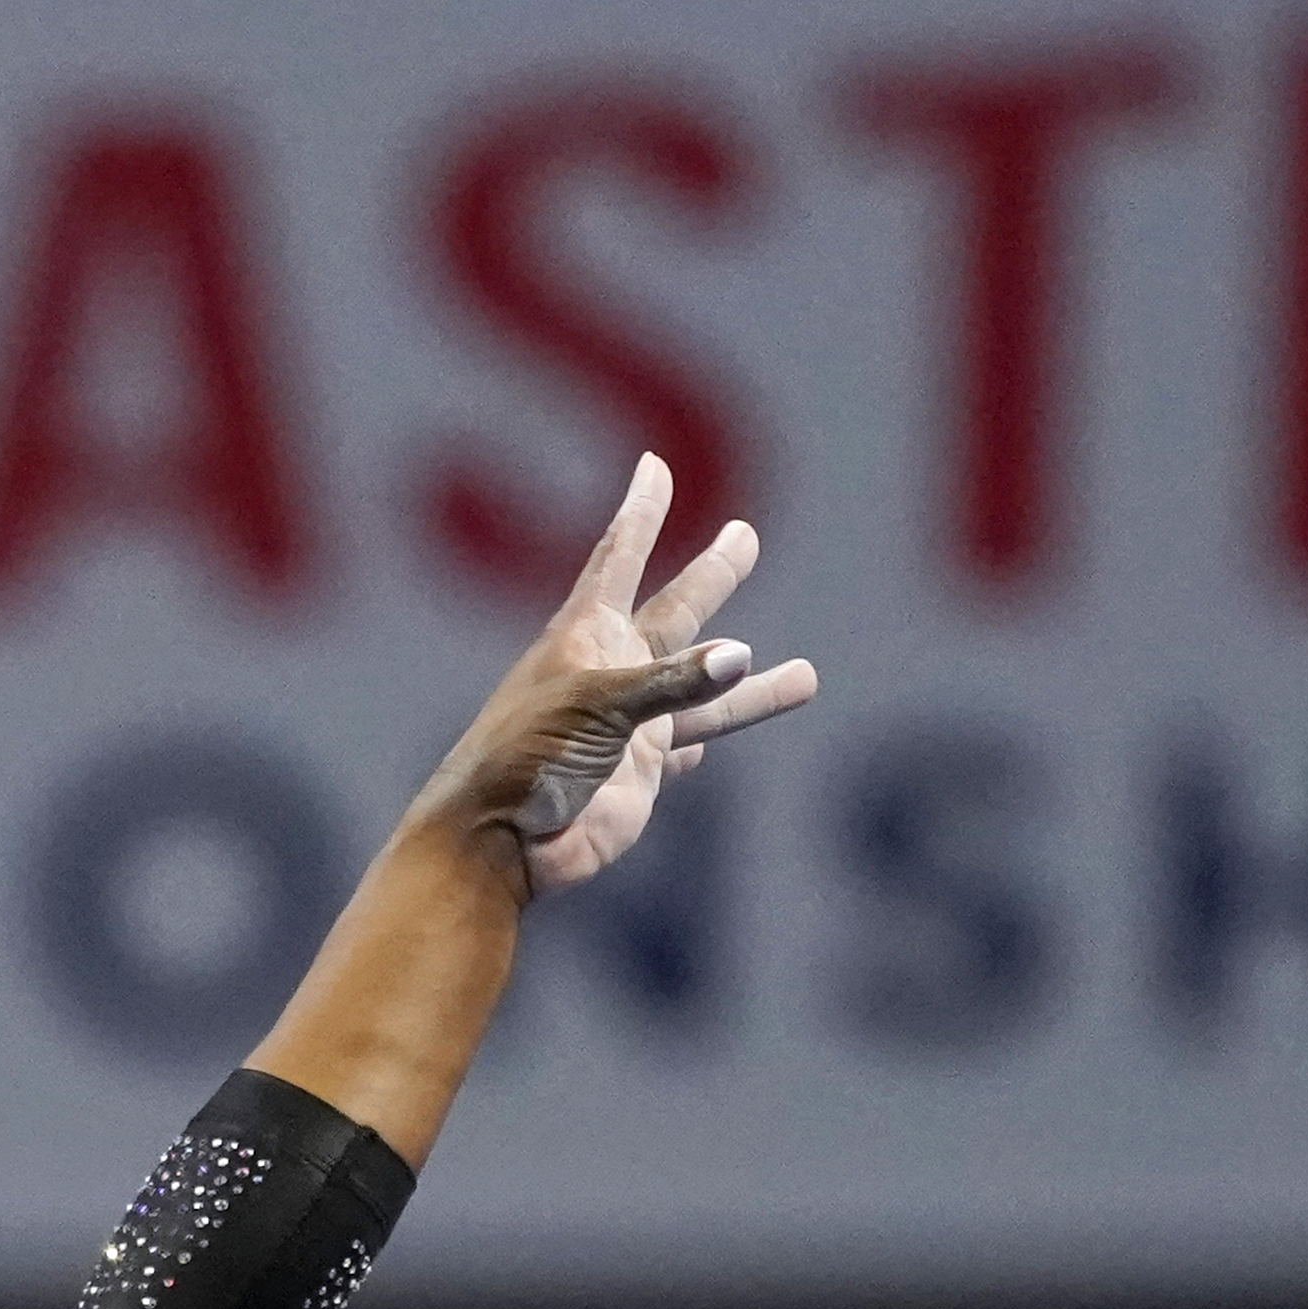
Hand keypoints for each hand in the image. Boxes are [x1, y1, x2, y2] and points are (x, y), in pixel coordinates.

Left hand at [405, 453, 818, 891]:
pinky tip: (723, 729)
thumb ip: (670, 685)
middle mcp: (611, 673)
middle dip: (710, 576)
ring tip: (808, 676)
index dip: (640, 512)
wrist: (499, 842)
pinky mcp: (639, 774)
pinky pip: (686, 746)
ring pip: (706, 692)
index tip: (653, 466)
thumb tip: (740, 656)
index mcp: (586, 637)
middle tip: (745, 535)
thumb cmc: (525, 761)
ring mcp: (628, 726)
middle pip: (675, 612)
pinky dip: (707, 734)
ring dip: (753, 684)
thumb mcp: (596, 708)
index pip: (618, 557)